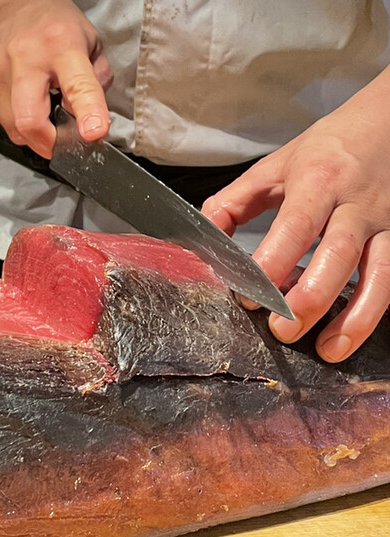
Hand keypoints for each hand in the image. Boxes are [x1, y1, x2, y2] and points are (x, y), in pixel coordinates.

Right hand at [0, 0, 112, 157]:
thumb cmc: (58, 28)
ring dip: (36, 137)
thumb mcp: (92, 46)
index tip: (94, 134)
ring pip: (14, 128)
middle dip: (50, 144)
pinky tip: (32, 109)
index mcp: (61, 46)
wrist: (14, 5)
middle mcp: (25, 58)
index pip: (77, 86)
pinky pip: (4, 122)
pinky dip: (21, 126)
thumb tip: (90, 123)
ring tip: (48, 120)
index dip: (88, 115)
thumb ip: (95, 86)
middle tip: (63, 145)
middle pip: (30, 120)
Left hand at [202, 67, 389, 361]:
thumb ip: (234, 203)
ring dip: (356, 318)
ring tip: (329, 350)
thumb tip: (203, 241)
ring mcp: (387, 222)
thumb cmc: (327, 148)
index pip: (295, 226)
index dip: (272, 264)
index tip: (248, 295)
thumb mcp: (276, 165)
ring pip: (380, 274)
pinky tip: (355, 331)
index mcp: (318, 180)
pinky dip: (377, 309)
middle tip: (283, 331)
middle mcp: (356, 203)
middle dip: (310, 298)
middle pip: (338, 255)